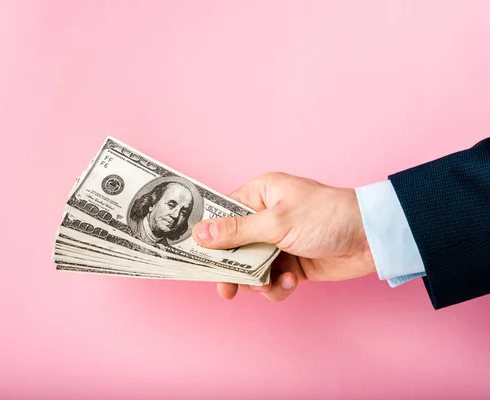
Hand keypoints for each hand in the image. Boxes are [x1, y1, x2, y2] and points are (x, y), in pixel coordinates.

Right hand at [191, 173, 375, 300]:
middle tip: (225, 288)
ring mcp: (278, 241)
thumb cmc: (327, 216)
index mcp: (260, 194)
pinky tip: (292, 282)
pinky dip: (278, 286)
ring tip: (270, 283)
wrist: (371, 239)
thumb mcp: (276, 223)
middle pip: (233, 245)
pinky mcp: (291, 262)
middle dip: (232, 268)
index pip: (223, 213)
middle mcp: (266, 217)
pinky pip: (271, 279)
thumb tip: (199, 233)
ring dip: (259, 280)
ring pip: (251, 267)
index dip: (208, 234)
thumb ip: (237, 232)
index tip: (193, 254)